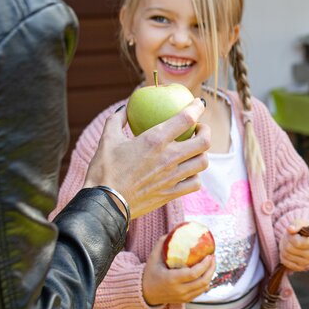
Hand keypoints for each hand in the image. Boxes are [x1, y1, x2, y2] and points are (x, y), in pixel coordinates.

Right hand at [84, 100, 210, 218]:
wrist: (103, 204)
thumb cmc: (104, 170)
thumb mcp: (107, 139)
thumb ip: (117, 120)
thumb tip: (125, 109)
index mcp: (155, 140)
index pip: (187, 118)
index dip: (197, 107)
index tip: (199, 104)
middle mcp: (169, 157)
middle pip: (204, 141)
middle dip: (206, 130)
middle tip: (199, 128)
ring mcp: (173, 177)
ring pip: (203, 162)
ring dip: (202, 153)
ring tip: (195, 150)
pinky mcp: (172, 193)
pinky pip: (195, 182)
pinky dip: (196, 175)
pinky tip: (188, 171)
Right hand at [141, 237, 215, 305]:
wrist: (145, 293)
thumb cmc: (150, 273)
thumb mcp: (153, 258)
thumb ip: (161, 244)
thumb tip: (172, 231)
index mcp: (172, 279)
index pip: (194, 274)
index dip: (205, 265)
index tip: (209, 255)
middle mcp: (179, 290)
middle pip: (203, 281)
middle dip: (211, 268)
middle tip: (213, 257)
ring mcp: (183, 297)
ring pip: (204, 287)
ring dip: (210, 275)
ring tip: (211, 264)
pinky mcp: (185, 300)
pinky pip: (201, 291)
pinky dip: (206, 282)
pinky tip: (206, 273)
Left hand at [279, 223, 308, 271]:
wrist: (305, 240)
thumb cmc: (303, 230)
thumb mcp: (301, 223)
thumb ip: (296, 224)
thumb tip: (290, 229)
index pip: (297, 243)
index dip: (291, 237)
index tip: (293, 233)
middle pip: (289, 249)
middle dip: (286, 241)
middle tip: (289, 238)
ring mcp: (307, 263)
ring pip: (286, 255)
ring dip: (284, 248)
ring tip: (289, 244)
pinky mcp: (301, 268)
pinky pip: (286, 262)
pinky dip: (283, 256)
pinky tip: (288, 251)